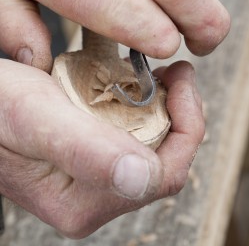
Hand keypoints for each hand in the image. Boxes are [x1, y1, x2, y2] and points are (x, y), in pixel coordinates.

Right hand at [0, 59, 203, 237]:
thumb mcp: (35, 117)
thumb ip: (85, 149)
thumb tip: (143, 177)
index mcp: (85, 202)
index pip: (164, 175)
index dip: (185, 126)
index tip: (180, 79)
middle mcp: (92, 197)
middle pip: (162, 160)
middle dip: (178, 113)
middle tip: (174, 73)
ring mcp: (92, 179)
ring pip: (150, 146)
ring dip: (161, 109)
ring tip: (155, 75)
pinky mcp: (88, 158)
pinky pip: (130, 136)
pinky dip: (140, 108)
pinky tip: (133, 85)